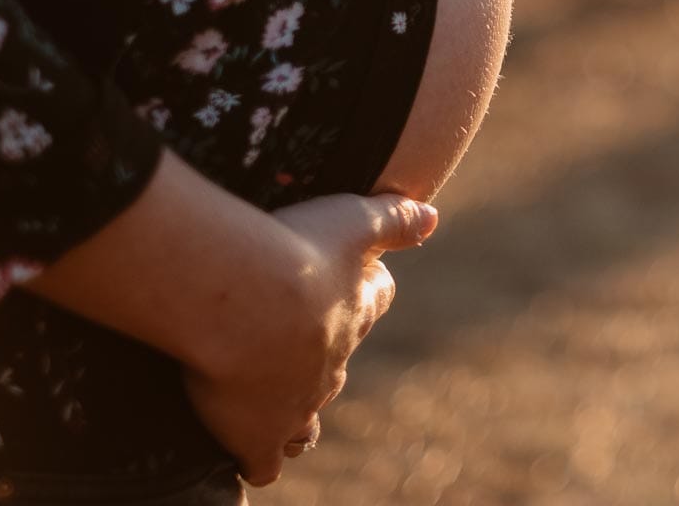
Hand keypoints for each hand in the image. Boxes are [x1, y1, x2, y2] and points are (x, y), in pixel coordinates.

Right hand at [181, 192, 437, 485]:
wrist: (244, 304)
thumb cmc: (295, 251)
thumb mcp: (353, 220)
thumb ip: (394, 218)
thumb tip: (433, 217)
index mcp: (356, 312)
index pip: (374, 297)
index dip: (362, 286)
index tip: (341, 273)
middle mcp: (333, 364)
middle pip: (337, 364)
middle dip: (318, 354)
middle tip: (283, 338)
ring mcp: (298, 404)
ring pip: (306, 423)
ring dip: (293, 414)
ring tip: (271, 403)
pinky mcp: (258, 434)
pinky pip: (266, 461)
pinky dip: (260, 456)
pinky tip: (248, 447)